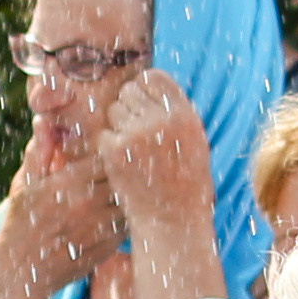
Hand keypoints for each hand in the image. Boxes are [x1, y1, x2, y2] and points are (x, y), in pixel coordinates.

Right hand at [0, 119, 124, 294]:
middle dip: (126, 170)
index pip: (109, 154)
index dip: (114, 149)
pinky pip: (129, 224)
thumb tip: (45, 119)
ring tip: (128, 188)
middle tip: (129, 164)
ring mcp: (102, 227)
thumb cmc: (21, 223)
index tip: (112, 148)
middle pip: (125, 176)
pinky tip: (122, 213)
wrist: (22, 271)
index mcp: (70, 182)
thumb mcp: (24, 183)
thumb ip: (38, 151)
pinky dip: (128, 216)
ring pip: (131, 200)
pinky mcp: (110, 246)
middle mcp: (90, 203)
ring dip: (131, 193)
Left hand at [98, 69, 212, 238]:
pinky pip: (103, 133)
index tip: (144, 106)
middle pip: (130, 90)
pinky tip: (123, 164)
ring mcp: (137, 134)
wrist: (173, 220)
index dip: (145, 89)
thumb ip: (174, 112)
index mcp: (185, 115)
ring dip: (118, 126)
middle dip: (129, 108)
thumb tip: (147, 83)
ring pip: (114, 110)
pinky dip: (108, 146)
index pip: (154, 77)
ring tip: (133, 150)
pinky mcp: (115, 151)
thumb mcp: (194, 140)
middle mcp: (163, 120)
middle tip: (137, 133)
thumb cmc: (184, 182)